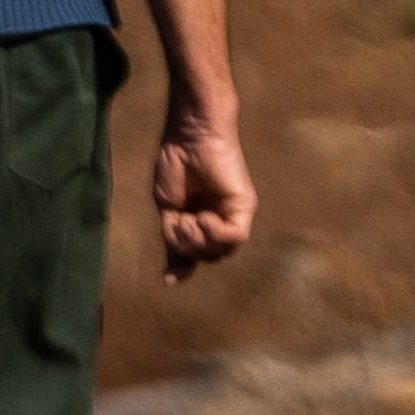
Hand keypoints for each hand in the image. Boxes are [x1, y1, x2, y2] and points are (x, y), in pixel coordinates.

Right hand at [151, 97, 254, 280]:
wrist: (188, 137)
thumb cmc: (176, 164)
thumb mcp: (169, 210)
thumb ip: (174, 241)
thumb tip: (171, 276)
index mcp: (205, 219)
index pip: (200, 253)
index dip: (185, 265)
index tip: (170, 278)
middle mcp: (224, 219)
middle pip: (211, 256)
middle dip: (188, 247)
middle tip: (179, 223)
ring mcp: (236, 214)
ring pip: (222, 251)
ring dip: (198, 239)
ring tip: (188, 217)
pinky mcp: (245, 206)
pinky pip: (232, 237)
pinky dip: (212, 232)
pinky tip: (202, 215)